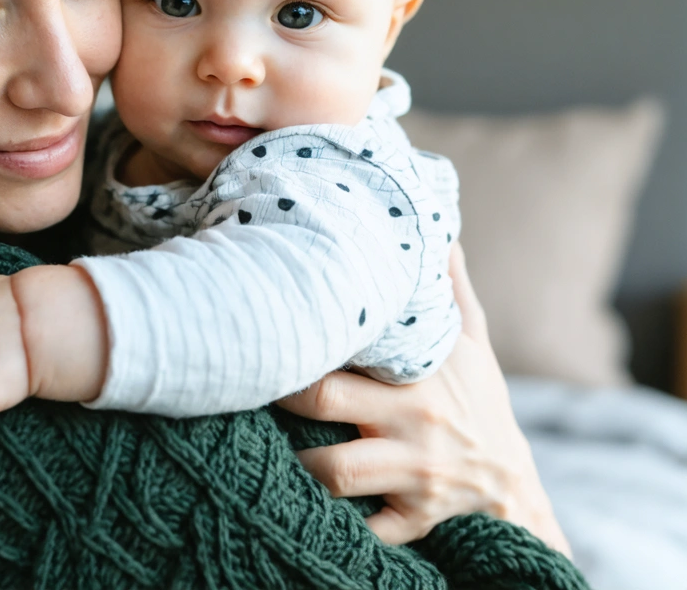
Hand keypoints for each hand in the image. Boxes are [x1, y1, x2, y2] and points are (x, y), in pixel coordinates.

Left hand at [277, 243, 570, 555]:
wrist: (517, 489)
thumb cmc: (483, 406)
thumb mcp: (474, 343)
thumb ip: (453, 289)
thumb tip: (442, 231)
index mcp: (419, 371)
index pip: (347, 345)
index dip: (301, 338)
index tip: (267, 327)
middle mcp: (415, 419)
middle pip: (326, 402)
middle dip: (281, 396)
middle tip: (245, 384)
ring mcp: (415, 473)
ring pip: (335, 472)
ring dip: (293, 463)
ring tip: (258, 448)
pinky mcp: (415, 519)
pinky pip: (365, 530)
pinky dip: (333, 527)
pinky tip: (298, 513)